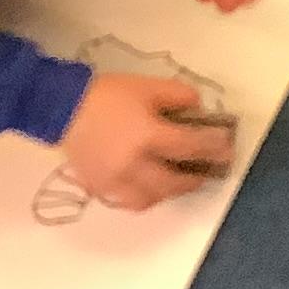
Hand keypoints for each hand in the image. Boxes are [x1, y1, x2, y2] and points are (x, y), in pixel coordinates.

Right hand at [56, 73, 234, 209]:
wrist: (61, 108)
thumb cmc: (108, 95)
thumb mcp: (150, 86)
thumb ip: (180, 96)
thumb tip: (199, 110)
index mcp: (147, 136)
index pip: (190, 147)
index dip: (213, 149)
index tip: (227, 150)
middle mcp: (132, 163)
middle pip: (173, 182)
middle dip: (195, 179)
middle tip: (206, 171)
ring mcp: (113, 180)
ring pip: (149, 199)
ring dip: (168, 192)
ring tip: (177, 181)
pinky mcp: (98, 186)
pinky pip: (126, 202)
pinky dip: (143, 197)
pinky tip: (150, 186)